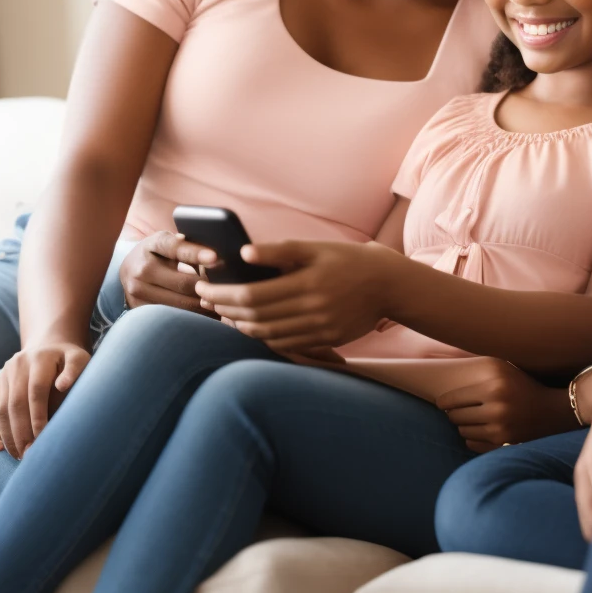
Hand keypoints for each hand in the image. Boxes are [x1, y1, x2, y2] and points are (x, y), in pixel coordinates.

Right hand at [0, 342, 91, 458]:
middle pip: (15, 403)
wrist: (48, 345)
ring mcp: (4, 375)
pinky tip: (2, 447)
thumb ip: (74, 371)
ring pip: (0, 410)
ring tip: (18, 455)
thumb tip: (62, 386)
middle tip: (29, 455)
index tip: (44, 438)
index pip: (36, 391)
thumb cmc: (69, 359)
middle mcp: (17, 365)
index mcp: (39, 359)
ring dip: (7, 435)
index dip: (39, 416)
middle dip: (21, 432)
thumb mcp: (80, 359)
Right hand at [119, 230, 217, 313]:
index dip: (196, 254)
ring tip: (218, 303)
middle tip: (225, 289)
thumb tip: (216, 259)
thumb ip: (189, 246)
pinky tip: (204, 313)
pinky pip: (172, 315)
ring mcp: (138, 290)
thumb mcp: (171, 242)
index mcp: (153, 245)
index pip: (176, 248)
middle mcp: (142, 268)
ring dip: (202, 304)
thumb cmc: (159, 253)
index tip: (215, 258)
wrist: (130, 267)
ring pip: (180, 303)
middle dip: (207, 287)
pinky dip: (191, 315)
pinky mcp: (139, 307)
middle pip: (183, 283)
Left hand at [197, 240, 400, 352]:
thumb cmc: (348, 260)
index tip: (203, 288)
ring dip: (240, 326)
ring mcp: (319, 329)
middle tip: (205, 301)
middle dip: (224, 309)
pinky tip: (252, 326)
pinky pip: (286, 344)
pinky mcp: (326, 340)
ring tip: (224, 314)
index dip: (222, 294)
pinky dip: (263, 336)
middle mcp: (313, 310)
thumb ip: (279, 251)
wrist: (389, 285)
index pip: (251, 295)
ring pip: (267, 334)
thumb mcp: (315, 248)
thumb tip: (243, 254)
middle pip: (255, 316)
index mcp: (307, 283)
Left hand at [438, 359, 582, 452]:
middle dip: (455, 414)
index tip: (443, 403)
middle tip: (462, 410)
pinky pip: (472, 444)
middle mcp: (496, 407)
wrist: (553, 410)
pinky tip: (483, 429)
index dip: (444, 403)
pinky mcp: (504, 443)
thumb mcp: (503, 369)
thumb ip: (476, 367)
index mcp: (494, 385)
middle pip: (455, 416)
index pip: (451, 399)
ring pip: (463, 431)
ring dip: (465, 426)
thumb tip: (438, 357)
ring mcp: (501, 427)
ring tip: (475, 418)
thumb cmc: (523, 385)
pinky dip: (473, 438)